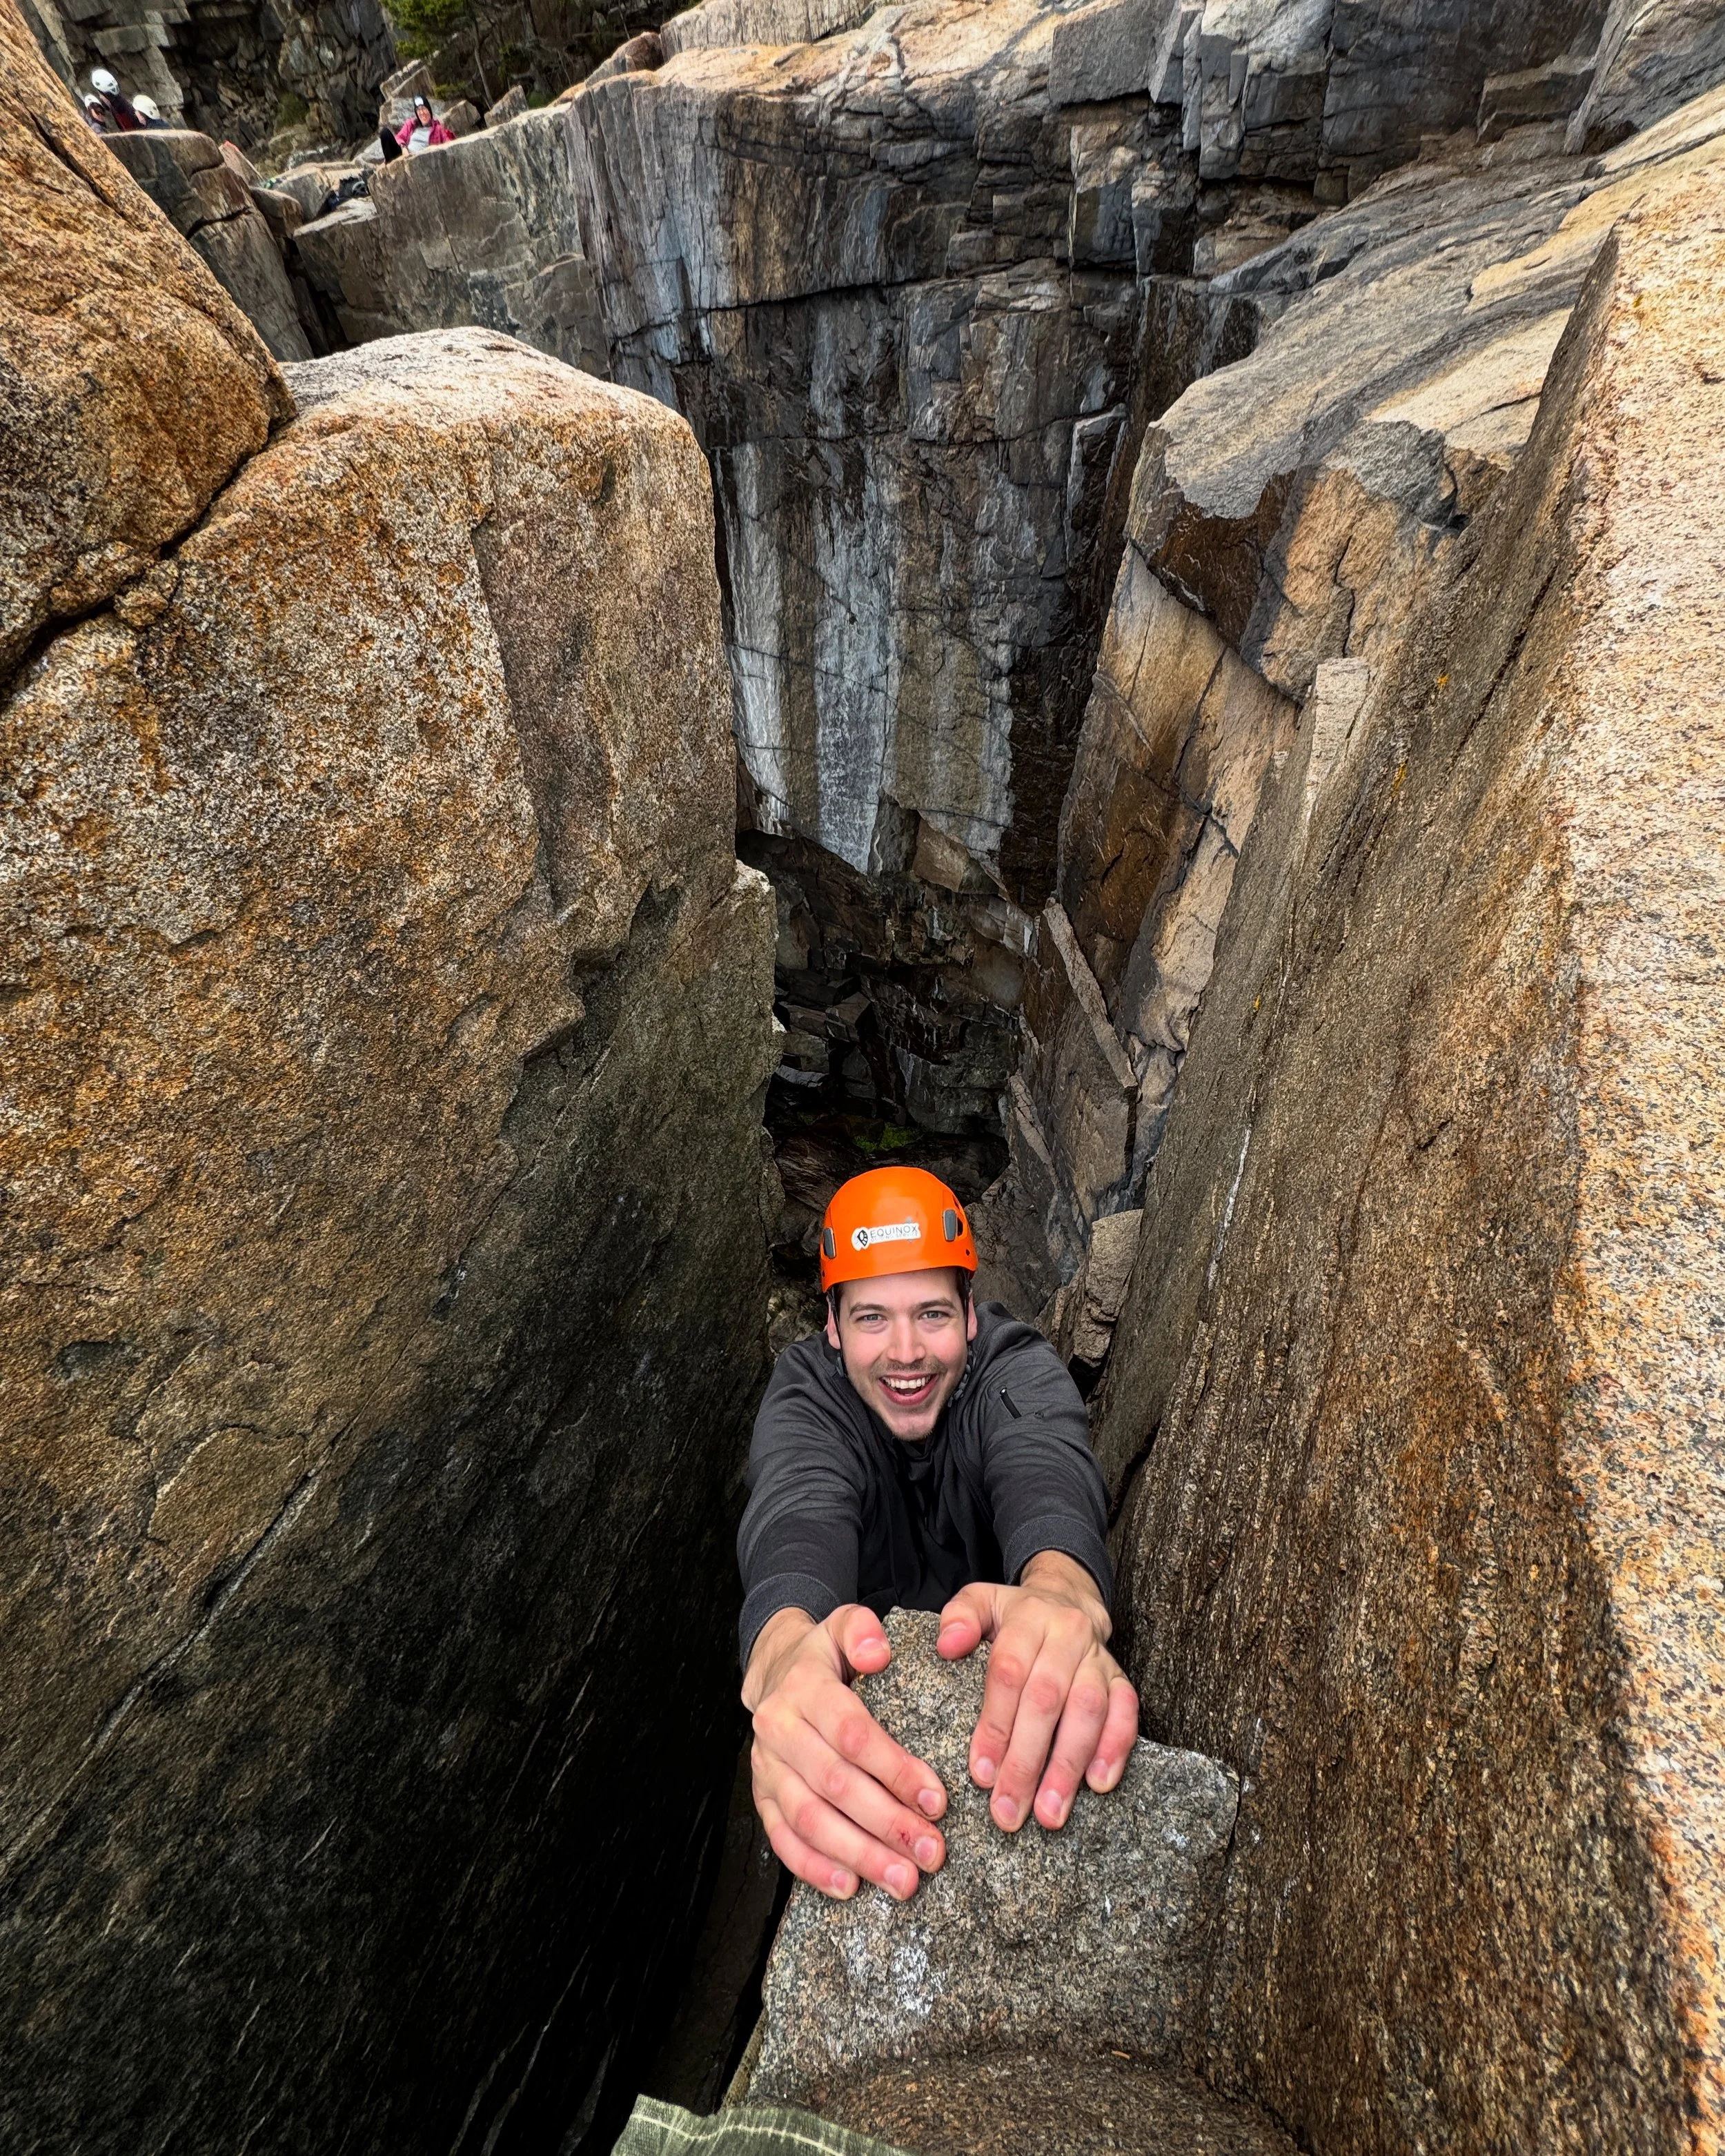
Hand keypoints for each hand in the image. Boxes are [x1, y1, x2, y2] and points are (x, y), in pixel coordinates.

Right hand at [744, 1604, 947, 1900]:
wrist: (771, 1671)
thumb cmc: (823, 1656)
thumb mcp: (843, 1625)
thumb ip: (863, 1631)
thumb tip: (879, 1653)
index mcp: (804, 1689)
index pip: (853, 1734)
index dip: (895, 1770)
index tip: (937, 1800)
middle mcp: (779, 1730)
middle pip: (835, 1785)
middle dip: (887, 1824)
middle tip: (932, 1853)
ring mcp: (766, 1769)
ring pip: (810, 1820)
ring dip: (858, 1855)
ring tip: (903, 1880)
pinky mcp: (761, 1797)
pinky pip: (783, 1839)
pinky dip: (814, 1867)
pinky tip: (850, 1886)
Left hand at [936, 1552, 1137, 1832]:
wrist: (1070, 1599)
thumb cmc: (1015, 1615)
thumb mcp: (980, 1601)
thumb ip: (959, 1617)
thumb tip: (947, 1646)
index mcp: (1029, 1618)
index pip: (1009, 1673)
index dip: (995, 1725)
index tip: (981, 1774)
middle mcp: (1068, 1635)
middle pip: (1047, 1699)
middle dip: (1027, 1761)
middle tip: (1008, 1811)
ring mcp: (1099, 1659)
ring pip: (1088, 1711)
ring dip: (1068, 1765)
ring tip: (1050, 1813)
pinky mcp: (1121, 1679)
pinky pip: (1126, 1712)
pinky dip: (1115, 1748)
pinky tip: (1098, 1784)